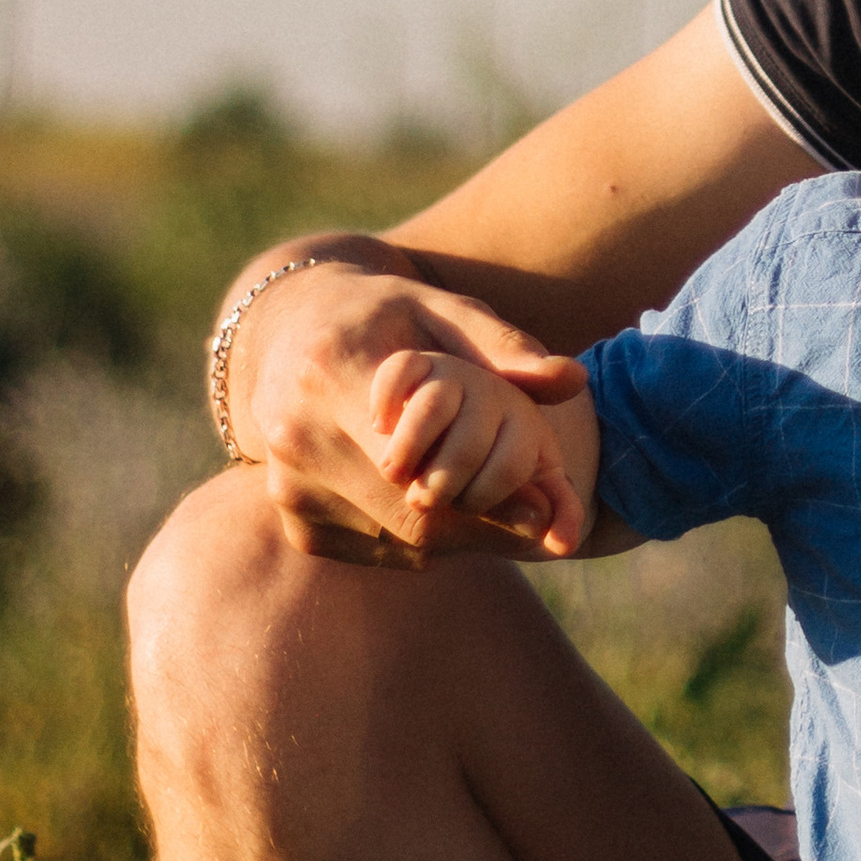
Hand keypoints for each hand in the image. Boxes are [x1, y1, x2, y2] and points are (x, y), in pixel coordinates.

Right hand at [224, 258, 591, 563]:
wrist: (291, 330)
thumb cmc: (386, 316)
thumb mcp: (443, 310)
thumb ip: (506, 345)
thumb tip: (573, 379)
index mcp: (330, 373)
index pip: (420, 456)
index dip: (490, 487)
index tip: (542, 502)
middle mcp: (295, 435)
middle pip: (412, 512)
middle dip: (480, 512)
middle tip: (528, 506)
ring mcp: (287, 485)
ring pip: (399, 540)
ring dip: (456, 529)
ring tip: (480, 490)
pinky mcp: (295, 523)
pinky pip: (378, 551)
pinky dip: (421, 535)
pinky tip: (431, 494)